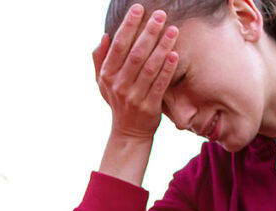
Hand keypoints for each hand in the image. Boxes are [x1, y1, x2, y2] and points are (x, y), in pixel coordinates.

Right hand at [92, 4, 178, 140]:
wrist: (128, 132)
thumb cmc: (118, 101)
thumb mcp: (102, 82)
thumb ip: (100, 59)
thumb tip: (104, 36)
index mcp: (107, 75)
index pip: (118, 46)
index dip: (128, 26)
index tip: (138, 8)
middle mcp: (119, 85)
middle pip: (135, 54)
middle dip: (148, 32)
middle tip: (161, 14)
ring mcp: (134, 97)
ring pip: (149, 67)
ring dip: (162, 47)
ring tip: (173, 30)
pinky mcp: (149, 107)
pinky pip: (160, 85)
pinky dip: (167, 69)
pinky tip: (175, 54)